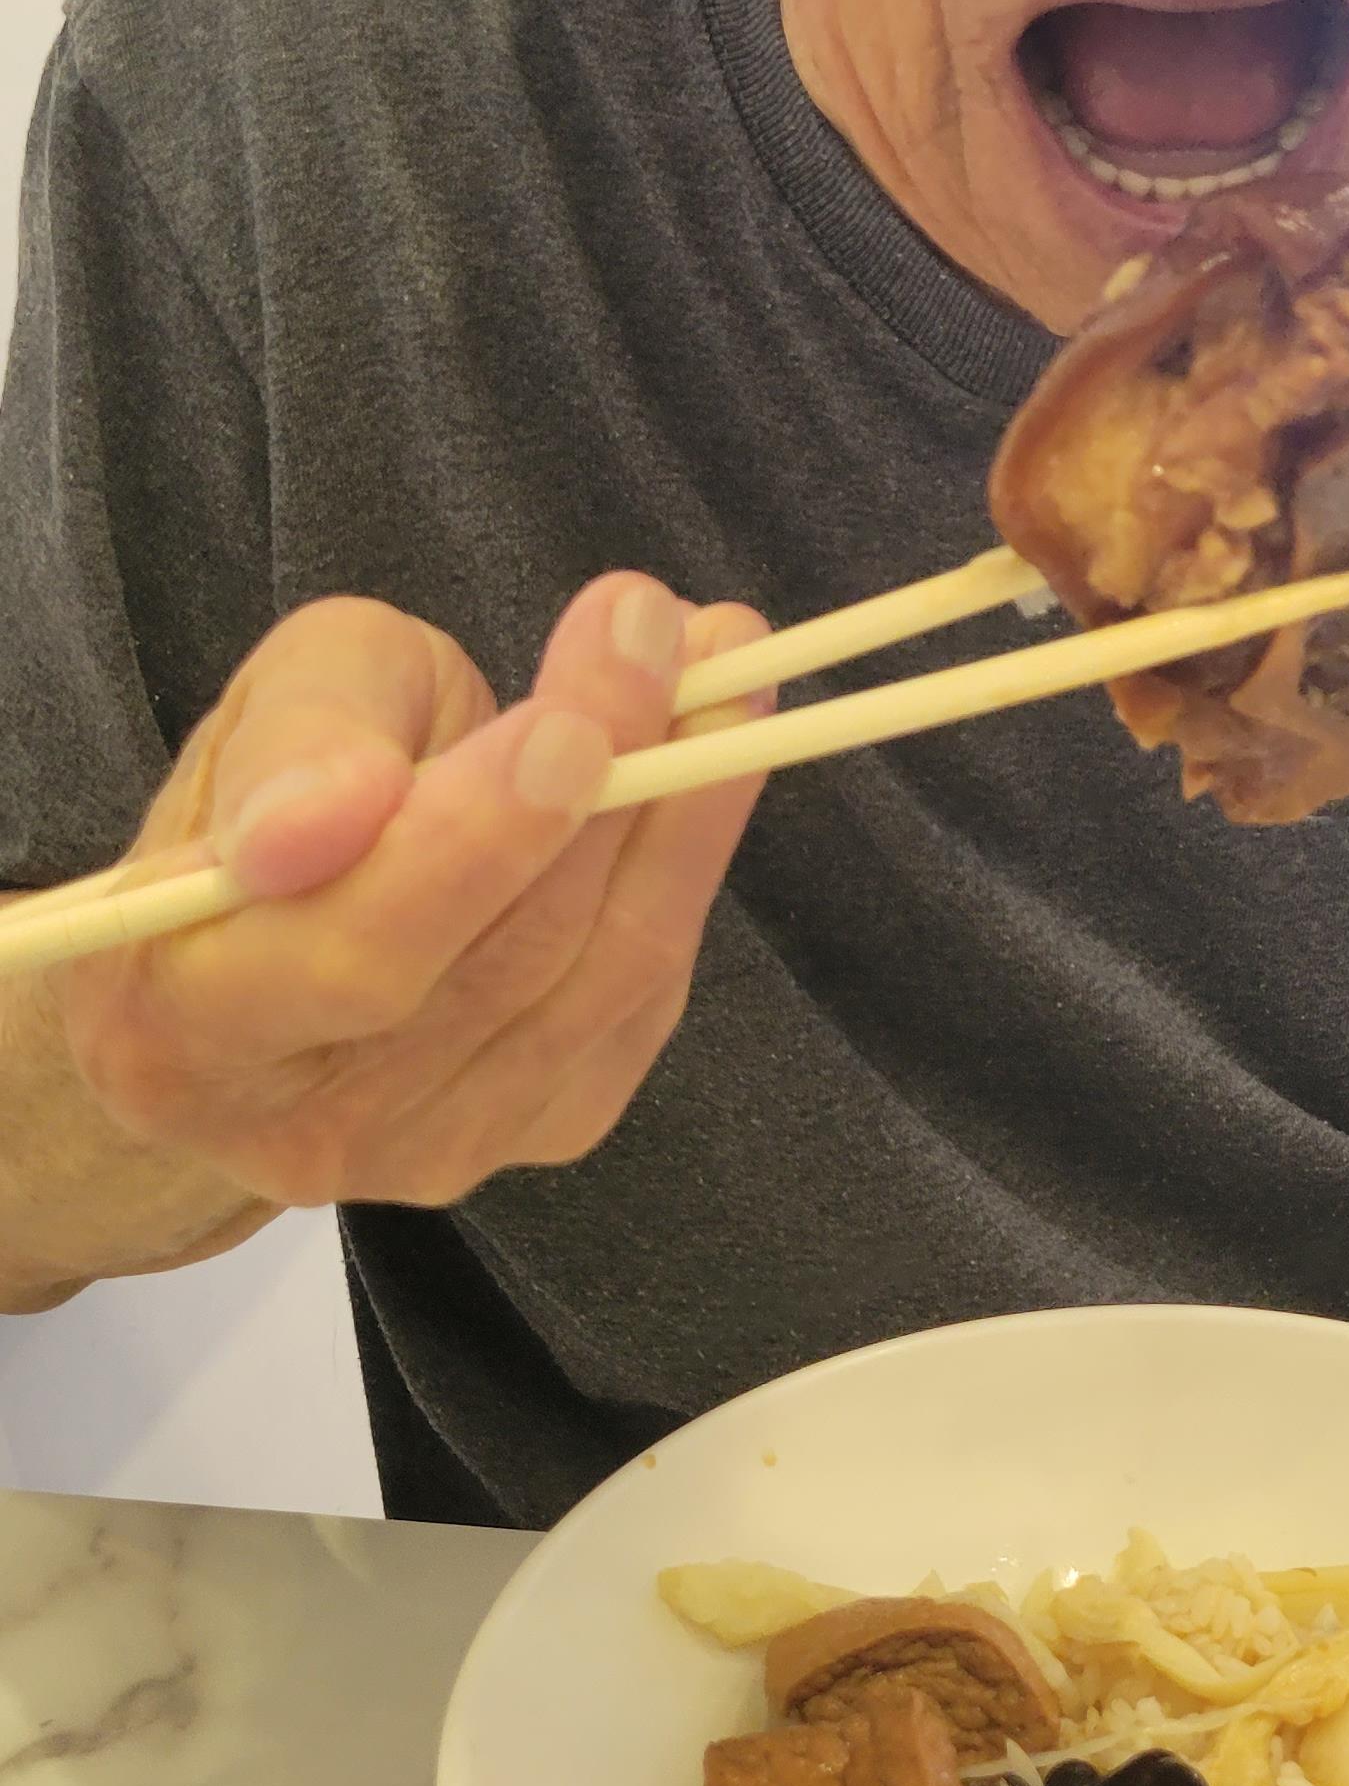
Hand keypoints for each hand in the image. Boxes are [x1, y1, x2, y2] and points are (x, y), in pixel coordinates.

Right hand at [56, 574, 765, 1215]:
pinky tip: (708, 762)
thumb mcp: (257, 715)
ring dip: (687, 814)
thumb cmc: (261, 811)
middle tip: (682, 638)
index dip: (471, 843)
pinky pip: (642, 999)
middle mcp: (307, 1122)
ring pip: (600, 978)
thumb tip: (343, 808)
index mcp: (184, 1021)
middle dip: (610, 790)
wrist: (277, 958)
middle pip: (500, 964)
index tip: (563, 719)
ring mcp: (436, 1147)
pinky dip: (688, 867)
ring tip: (726, 670)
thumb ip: (297, 742)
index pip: (353, 950)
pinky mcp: (540, 1135)